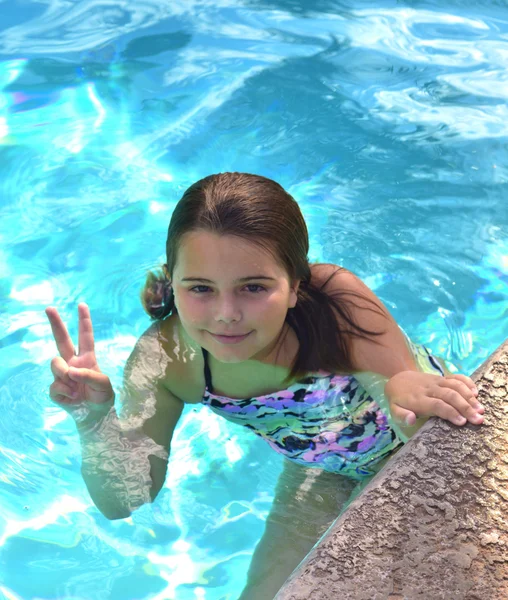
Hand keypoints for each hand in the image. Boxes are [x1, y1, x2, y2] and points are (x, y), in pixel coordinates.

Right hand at [46, 303, 113, 418]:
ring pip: (55, 364)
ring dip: (65, 375)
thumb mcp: (104, 384)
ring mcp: (63, 375)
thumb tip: (71, 370)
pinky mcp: (56, 388)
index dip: (84, 321)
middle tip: (49, 308)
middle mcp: (73, 362)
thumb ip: (90, 375)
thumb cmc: (102, 397)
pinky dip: (64, 391)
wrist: (95, 416)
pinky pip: (54, 385)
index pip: (85, 337)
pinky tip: (72, 397)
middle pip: (62, 340)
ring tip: (76, 388)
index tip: (82, 305)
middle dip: (56, 323)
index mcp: (87, 358)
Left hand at [385, 370, 484, 427]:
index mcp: (418, 399)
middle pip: (450, 396)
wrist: (399, 379)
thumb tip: (411, 419)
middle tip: (478, 419)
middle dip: (465, 407)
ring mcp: (437, 382)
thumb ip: (401, 416)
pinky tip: (476, 392)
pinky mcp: (442, 377)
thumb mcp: (394, 411)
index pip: (437, 405)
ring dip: (469, 397)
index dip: (450, 412)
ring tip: (480, 409)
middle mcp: (430, 389)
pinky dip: (467, 382)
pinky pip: (456, 377)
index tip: (462, 422)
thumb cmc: (399, 400)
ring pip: (455, 386)